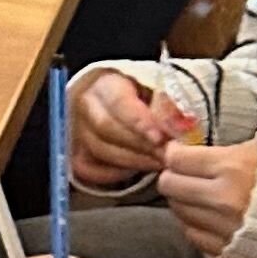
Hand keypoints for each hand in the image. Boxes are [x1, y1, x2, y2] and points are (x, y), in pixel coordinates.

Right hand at [69, 70, 178, 189]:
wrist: (113, 105)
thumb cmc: (140, 98)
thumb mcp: (156, 92)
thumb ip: (168, 107)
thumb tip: (181, 127)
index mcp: (104, 83)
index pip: (118, 101)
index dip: (139, 121)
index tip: (160, 138)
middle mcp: (84, 106)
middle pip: (106, 127)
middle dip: (140, 144)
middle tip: (167, 154)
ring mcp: (76, 131)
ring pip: (100, 150)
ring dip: (134, 160)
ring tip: (159, 162)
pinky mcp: (76, 154)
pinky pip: (91, 170)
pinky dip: (115, 174)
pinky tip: (136, 169)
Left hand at [156, 139, 256, 257]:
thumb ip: (226, 149)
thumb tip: (192, 147)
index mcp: (232, 168)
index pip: (177, 159)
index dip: (175, 154)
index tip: (178, 153)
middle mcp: (222, 200)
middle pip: (170, 186)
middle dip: (174, 176)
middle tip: (185, 174)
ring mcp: (222, 229)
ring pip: (178, 211)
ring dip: (185, 201)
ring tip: (201, 195)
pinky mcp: (226, 252)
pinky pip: (193, 236)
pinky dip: (197, 225)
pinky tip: (211, 217)